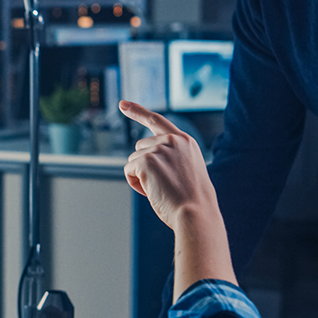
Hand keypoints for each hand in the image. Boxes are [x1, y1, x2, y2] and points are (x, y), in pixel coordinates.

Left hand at [120, 101, 217, 232]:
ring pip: (134, 160)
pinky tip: (152, 191)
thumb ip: (171, 158)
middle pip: (140, 147)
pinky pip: (128, 171)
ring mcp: (159, 149)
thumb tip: (143, 161)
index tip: (122, 104)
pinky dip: (135, 184)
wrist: (196, 213)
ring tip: (162, 190)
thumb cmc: (192, 200)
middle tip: (164, 185)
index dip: (137, 111)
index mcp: (185, 141)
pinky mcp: (147, 160)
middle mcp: (172, 140)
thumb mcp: (188, 171)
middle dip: (144, 165)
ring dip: (141, 176)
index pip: (157, 120)